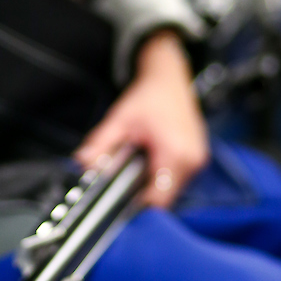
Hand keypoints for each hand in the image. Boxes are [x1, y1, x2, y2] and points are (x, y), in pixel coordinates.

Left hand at [75, 30, 208, 206]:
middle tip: (127, 172)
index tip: (121, 198)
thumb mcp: (119, 118)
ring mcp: (197, 159)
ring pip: (172, 189)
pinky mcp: (197, 157)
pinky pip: (178, 179)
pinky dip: (163, 173)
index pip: (158, 198)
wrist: (169, 78)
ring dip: (154, 182)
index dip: (137, 203)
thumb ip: (101, 143)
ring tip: (140, 160)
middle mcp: (191, 159)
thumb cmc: (149, 95)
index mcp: (175, 152)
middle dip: (144, 190)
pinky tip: (151, 156)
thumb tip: (83, 162)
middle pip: (165, 197)